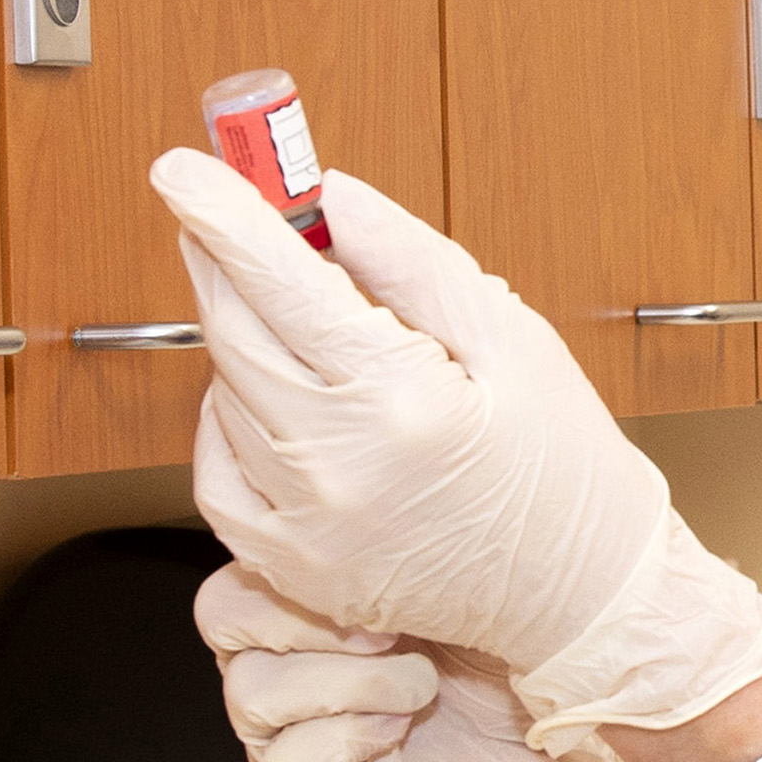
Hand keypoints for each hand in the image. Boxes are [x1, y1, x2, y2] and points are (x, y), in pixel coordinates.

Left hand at [154, 154, 761, 749]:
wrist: (579, 594)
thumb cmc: (560, 460)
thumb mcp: (507, 333)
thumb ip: (406, 259)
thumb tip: (326, 198)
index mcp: (400, 401)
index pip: (279, 284)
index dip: (222, 214)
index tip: (182, 168)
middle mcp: (337, 469)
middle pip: (231, 333)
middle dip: (218, 258)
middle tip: (225, 211)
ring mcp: (304, 528)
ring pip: (222, 395)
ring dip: (239, 336)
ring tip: (305, 322)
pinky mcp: (289, 567)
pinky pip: (217, 472)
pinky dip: (229, 418)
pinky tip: (275, 398)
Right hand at [194, 565, 641, 761]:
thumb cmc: (510, 676)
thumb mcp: (459, 587)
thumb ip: (398, 555)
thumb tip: (362, 522)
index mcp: (308, 606)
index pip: (246, 556)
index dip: (295, 556)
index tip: (375, 561)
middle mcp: (283, 668)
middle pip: (222, 615)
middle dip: (304, 614)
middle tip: (388, 631)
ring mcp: (284, 741)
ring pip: (251, 691)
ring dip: (348, 680)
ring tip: (418, 689)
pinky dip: (349, 736)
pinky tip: (400, 731)